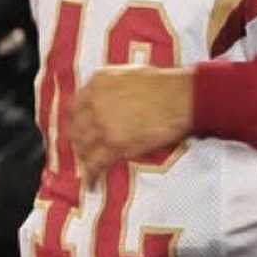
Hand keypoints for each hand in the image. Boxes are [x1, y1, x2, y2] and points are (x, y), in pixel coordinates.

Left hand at [69, 66, 193, 186]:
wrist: (181, 97)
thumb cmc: (164, 85)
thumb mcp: (129, 73)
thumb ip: (111, 86)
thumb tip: (107, 98)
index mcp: (98, 83)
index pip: (75, 107)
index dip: (76, 122)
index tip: (79, 130)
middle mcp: (95, 102)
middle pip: (76, 129)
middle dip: (79, 143)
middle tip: (84, 152)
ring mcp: (103, 123)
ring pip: (83, 148)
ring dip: (85, 160)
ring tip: (88, 169)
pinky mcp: (115, 143)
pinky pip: (96, 163)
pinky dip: (92, 176)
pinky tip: (93, 183)